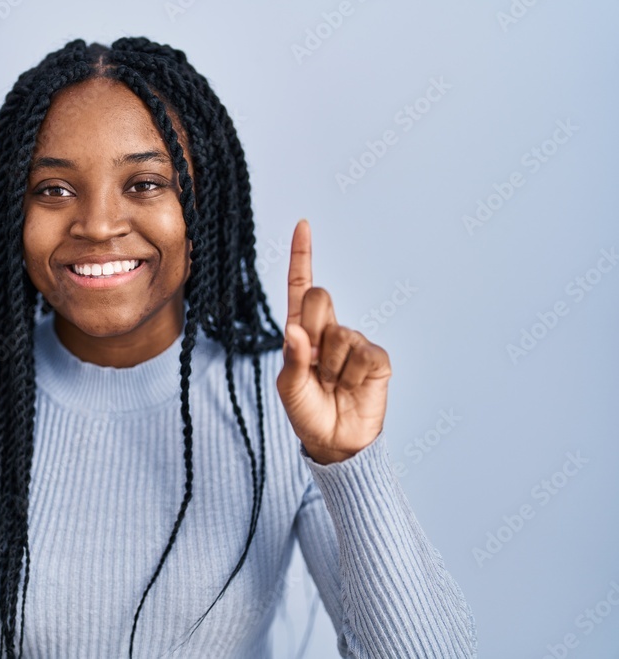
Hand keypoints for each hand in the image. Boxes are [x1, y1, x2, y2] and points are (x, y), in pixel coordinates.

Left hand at [275, 219, 391, 463]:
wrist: (335, 442)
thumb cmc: (307, 412)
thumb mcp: (290, 388)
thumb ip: (293, 359)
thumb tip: (295, 330)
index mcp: (302, 331)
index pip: (301, 287)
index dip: (302, 256)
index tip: (303, 224)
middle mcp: (329, 330)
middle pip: (320, 297)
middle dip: (313, 325)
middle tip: (315, 362)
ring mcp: (355, 343)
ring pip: (340, 333)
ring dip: (331, 367)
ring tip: (333, 386)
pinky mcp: (377, 359)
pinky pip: (364, 354)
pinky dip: (353, 376)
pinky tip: (352, 388)